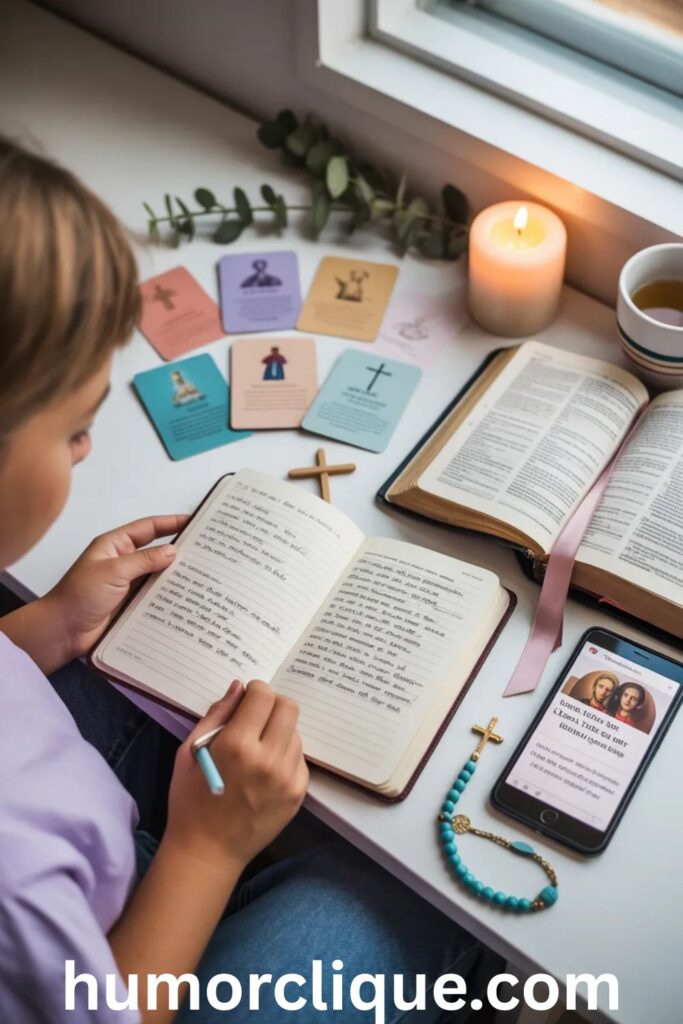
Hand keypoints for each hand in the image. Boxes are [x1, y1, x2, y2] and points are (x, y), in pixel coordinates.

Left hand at [44, 514, 188, 660]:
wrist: (62, 632)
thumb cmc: (79, 596)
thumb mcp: (113, 571)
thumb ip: (144, 560)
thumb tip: (173, 551)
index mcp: (115, 546)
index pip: (148, 528)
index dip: (171, 523)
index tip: (194, 522)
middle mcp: (123, 563)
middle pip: (156, 552)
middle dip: (179, 551)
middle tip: (205, 551)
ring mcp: (128, 585)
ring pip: (158, 576)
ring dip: (175, 577)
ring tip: (202, 576)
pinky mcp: (131, 605)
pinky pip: (154, 597)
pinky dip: (169, 598)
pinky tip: (186, 600)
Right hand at [164, 680, 308, 872]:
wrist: (207, 851)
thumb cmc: (190, 799)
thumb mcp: (191, 752)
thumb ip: (217, 715)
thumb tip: (239, 687)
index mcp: (237, 745)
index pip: (264, 695)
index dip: (255, 691)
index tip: (246, 700)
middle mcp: (268, 759)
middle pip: (288, 707)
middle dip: (272, 705)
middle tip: (255, 718)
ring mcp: (288, 777)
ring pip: (296, 731)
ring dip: (279, 730)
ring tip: (258, 747)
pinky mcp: (299, 793)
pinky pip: (299, 757)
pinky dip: (285, 754)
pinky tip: (265, 769)